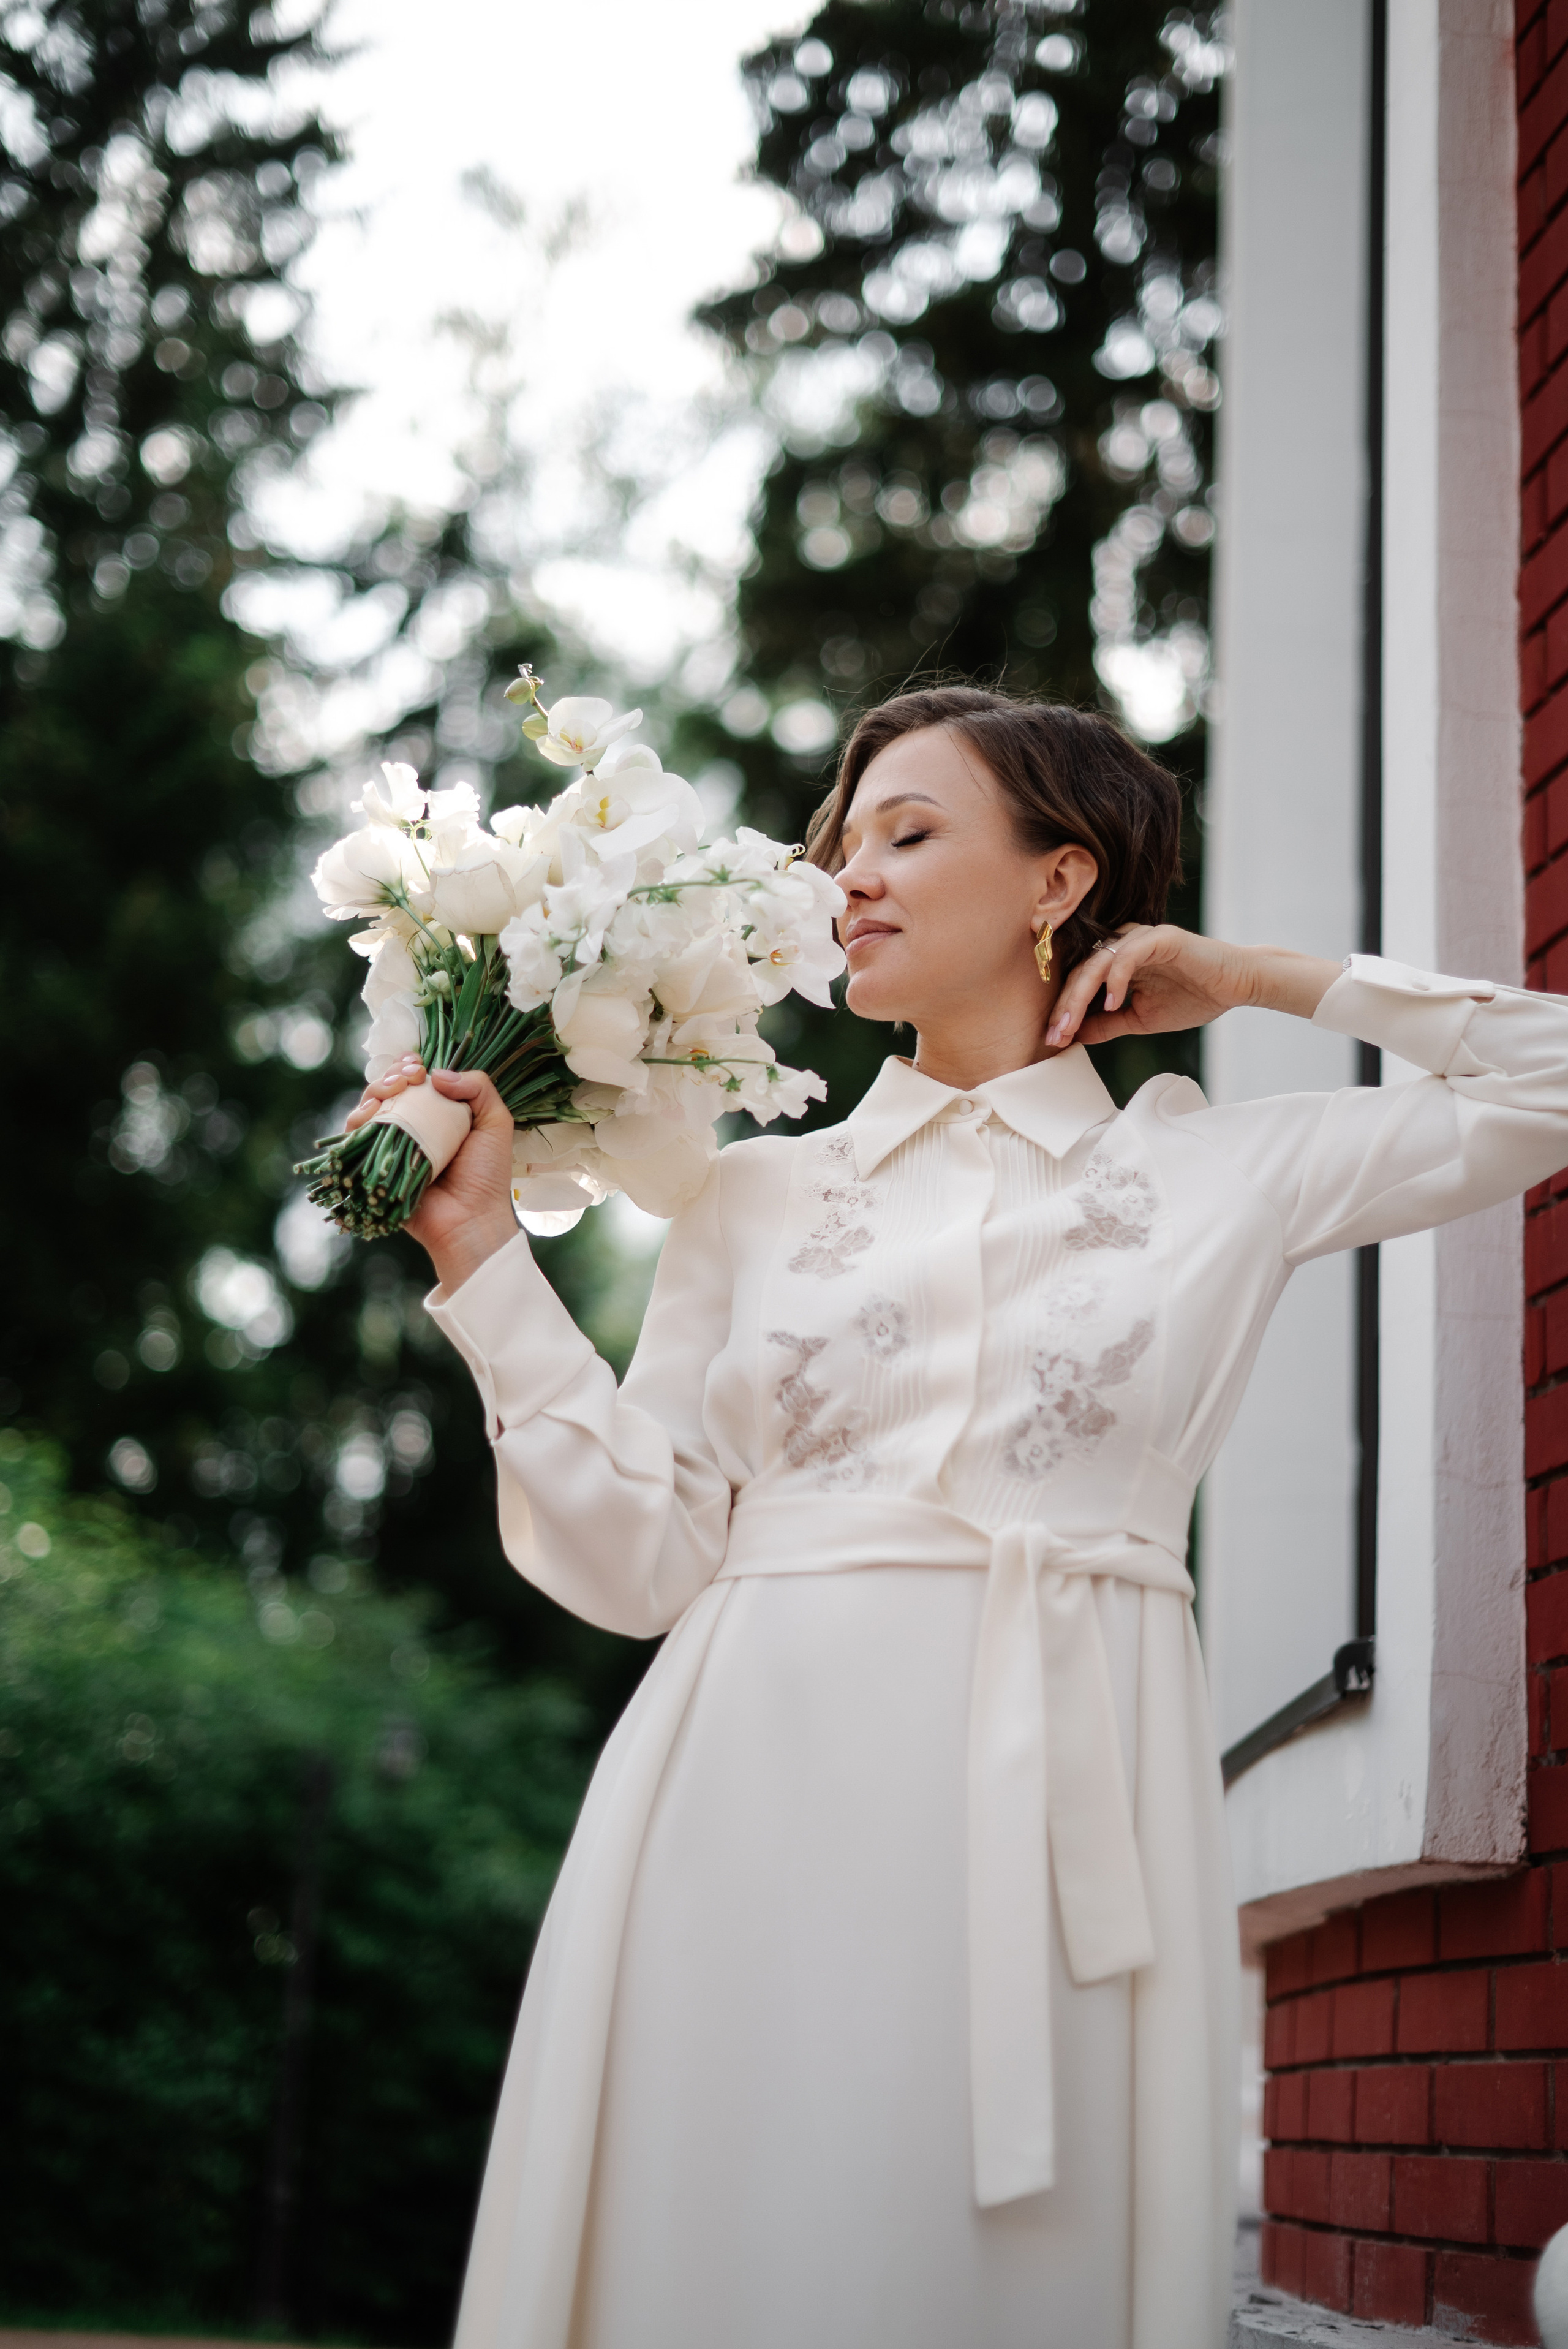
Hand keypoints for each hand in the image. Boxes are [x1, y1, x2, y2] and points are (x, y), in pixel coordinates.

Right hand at [349, 1058, 518, 1291]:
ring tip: (393, 1090)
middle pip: (388, 1089)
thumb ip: (478, 1087)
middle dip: (392, 1074)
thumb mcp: (495, 1122)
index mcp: (438, 1114)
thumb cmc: (487, 1175)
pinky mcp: (373, 1165)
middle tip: (408, 1077)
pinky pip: (354, 1137)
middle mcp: (412, 1126)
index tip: (418, 1066)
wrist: (470, 1219)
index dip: (410, 1066)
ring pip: (369, 1107)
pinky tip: (372, 1112)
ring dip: (375, 1090)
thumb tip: (435, 1074)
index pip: (414, 1080)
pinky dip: (358, 1119)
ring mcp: (390, 1145)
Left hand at [1044, 926, 1340, 1049]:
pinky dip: (1116, 978)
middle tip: (1053, 1034)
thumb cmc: (1194, 997)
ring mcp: (1142, 938)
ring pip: (1098, 961)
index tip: (1052, 1039)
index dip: (1064, 1010)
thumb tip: (1075, 1035)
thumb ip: (1109, 1023)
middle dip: (1065, 1005)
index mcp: (1119, 960)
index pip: (1080, 982)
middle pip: (1081, 970)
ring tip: (1071, 1023)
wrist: (1237, 986)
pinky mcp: (1161, 938)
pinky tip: (1111, 1002)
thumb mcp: (1141, 1019)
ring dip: (1081, 994)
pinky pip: (1128, 954)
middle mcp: (1125, 944)